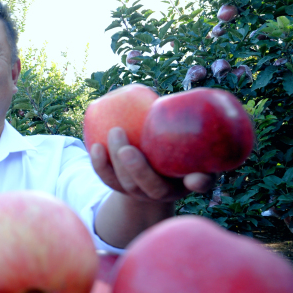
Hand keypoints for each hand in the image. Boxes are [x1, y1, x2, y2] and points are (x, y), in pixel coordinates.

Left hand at [90, 127, 217, 202]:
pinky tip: (94, 146)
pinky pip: (108, 178)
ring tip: (113, 133)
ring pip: (125, 184)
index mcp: (187, 181)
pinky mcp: (120, 188)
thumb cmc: (177, 144)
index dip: (199, 182)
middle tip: (127, 149)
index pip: (198, 184)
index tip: (195, 177)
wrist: (153, 168)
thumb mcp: (192, 140)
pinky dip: (99, 165)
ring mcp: (139, 193)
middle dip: (138, 170)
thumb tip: (196, 98)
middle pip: (150, 187)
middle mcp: (162, 193)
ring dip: (115, 162)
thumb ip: (196, 129)